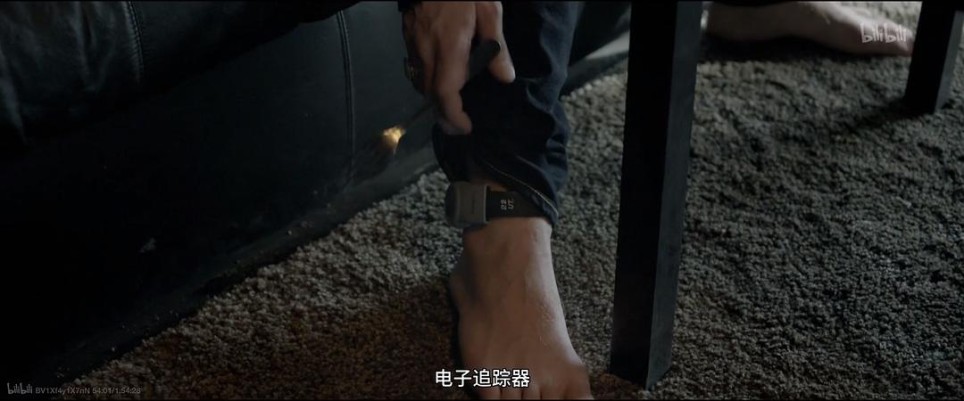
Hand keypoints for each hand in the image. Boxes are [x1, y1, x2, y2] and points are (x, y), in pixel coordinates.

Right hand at [402, 1, 514, 134]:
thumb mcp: (489, 8)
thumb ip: (496, 45)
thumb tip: (505, 77)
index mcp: (449, 45)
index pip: (446, 93)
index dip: (454, 116)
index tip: (465, 127)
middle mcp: (427, 50)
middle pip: (431, 95)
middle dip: (445, 115)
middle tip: (461, 125)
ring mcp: (413, 44)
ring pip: (421, 84)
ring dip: (436, 99)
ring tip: (453, 106)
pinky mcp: (407, 37)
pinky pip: (416, 69)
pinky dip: (428, 81)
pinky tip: (441, 79)